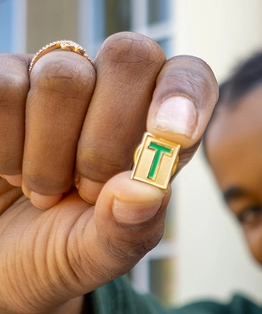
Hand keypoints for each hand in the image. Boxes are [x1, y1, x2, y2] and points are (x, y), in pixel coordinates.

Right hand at [0, 32, 217, 313]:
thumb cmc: (58, 254)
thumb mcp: (98, 257)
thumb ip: (127, 230)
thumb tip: (145, 189)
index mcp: (157, 132)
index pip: (191, 77)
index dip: (185, 94)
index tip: (172, 135)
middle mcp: (112, 94)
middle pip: (130, 56)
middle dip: (107, 138)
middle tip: (88, 191)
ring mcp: (55, 82)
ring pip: (63, 74)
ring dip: (49, 153)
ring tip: (45, 192)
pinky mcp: (3, 82)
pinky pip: (5, 84)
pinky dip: (6, 142)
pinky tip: (10, 170)